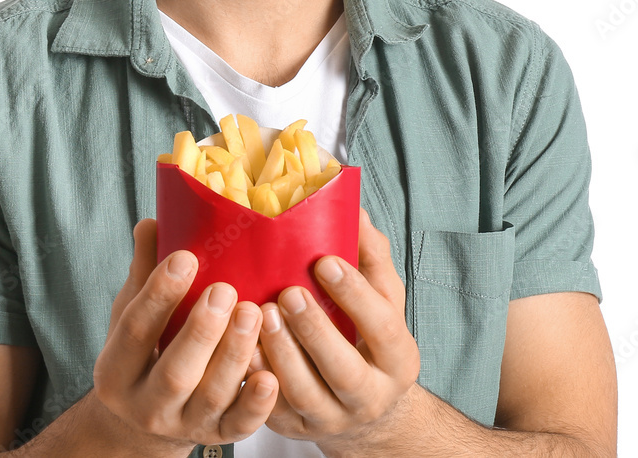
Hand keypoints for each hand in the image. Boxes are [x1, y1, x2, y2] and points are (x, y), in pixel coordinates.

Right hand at [93, 218, 278, 450]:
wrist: (148, 416)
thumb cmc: (146, 348)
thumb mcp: (132, 311)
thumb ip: (144, 269)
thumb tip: (152, 223)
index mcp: (117, 370)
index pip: (135, 330)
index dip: (159, 293)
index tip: (186, 255)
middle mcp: (146, 405)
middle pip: (174, 373)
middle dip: (201, 330)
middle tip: (225, 289)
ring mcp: (182, 425)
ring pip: (211, 397)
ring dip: (235, 355)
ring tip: (253, 313)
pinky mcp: (216, 436)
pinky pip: (238, 426)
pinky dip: (255, 404)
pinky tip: (271, 376)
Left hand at [251, 207, 419, 452]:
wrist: (365, 408)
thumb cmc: (368, 336)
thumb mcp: (382, 299)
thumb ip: (370, 257)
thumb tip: (354, 208)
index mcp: (397, 358)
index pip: (381, 326)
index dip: (354, 294)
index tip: (324, 261)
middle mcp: (369, 395)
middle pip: (343, 370)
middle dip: (314, 331)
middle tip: (286, 293)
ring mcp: (331, 418)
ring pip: (304, 395)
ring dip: (280, 354)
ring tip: (260, 314)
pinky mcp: (297, 429)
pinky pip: (272, 409)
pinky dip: (255, 378)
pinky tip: (240, 348)